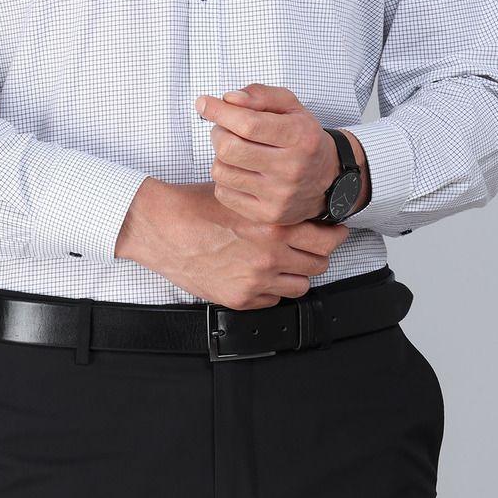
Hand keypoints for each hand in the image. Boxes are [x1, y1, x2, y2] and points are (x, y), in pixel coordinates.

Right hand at [116, 177, 349, 309]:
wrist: (162, 228)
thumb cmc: (197, 206)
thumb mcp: (243, 197)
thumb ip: (275, 209)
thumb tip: (304, 215)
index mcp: (273, 226)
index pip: (326, 239)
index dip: (334, 236)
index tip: (334, 233)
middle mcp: (269, 256)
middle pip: (318, 265)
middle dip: (317, 255)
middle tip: (310, 247)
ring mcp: (256, 281)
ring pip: (300, 286)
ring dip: (297, 274)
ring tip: (284, 262)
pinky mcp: (240, 299)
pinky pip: (274, 300)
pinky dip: (272, 289)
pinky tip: (260, 274)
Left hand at [195, 82, 364, 226]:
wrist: (329, 180)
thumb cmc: (303, 138)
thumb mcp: (291, 107)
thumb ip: (260, 95)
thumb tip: (228, 100)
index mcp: (299, 136)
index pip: (248, 124)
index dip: (219, 111)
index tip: (204, 103)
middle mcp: (291, 168)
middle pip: (229, 148)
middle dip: (218, 132)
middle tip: (225, 129)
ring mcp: (279, 196)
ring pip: (221, 171)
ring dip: (221, 157)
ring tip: (237, 152)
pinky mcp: (267, 215)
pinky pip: (223, 193)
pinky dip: (225, 179)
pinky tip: (241, 172)